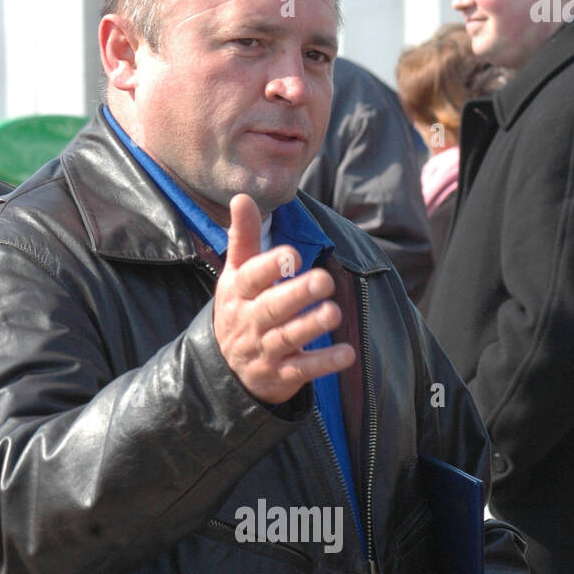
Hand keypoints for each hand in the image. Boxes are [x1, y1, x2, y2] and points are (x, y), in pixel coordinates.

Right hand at [213, 194, 353, 404]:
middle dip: (297, 294)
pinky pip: (302, 370)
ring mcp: (264, 351)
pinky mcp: (280, 376)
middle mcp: (249, 322)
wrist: (226, 369)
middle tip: (324, 281)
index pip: (252, 277)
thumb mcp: (236, 274)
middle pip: (272, 308)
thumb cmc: (239, 310)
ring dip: (311, 325)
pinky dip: (324, 363)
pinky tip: (347, 354)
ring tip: (334, 312)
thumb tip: (242, 196)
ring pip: (287, 338)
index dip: (270, 266)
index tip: (293, 255)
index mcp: (239, 293)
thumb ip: (244, 237)